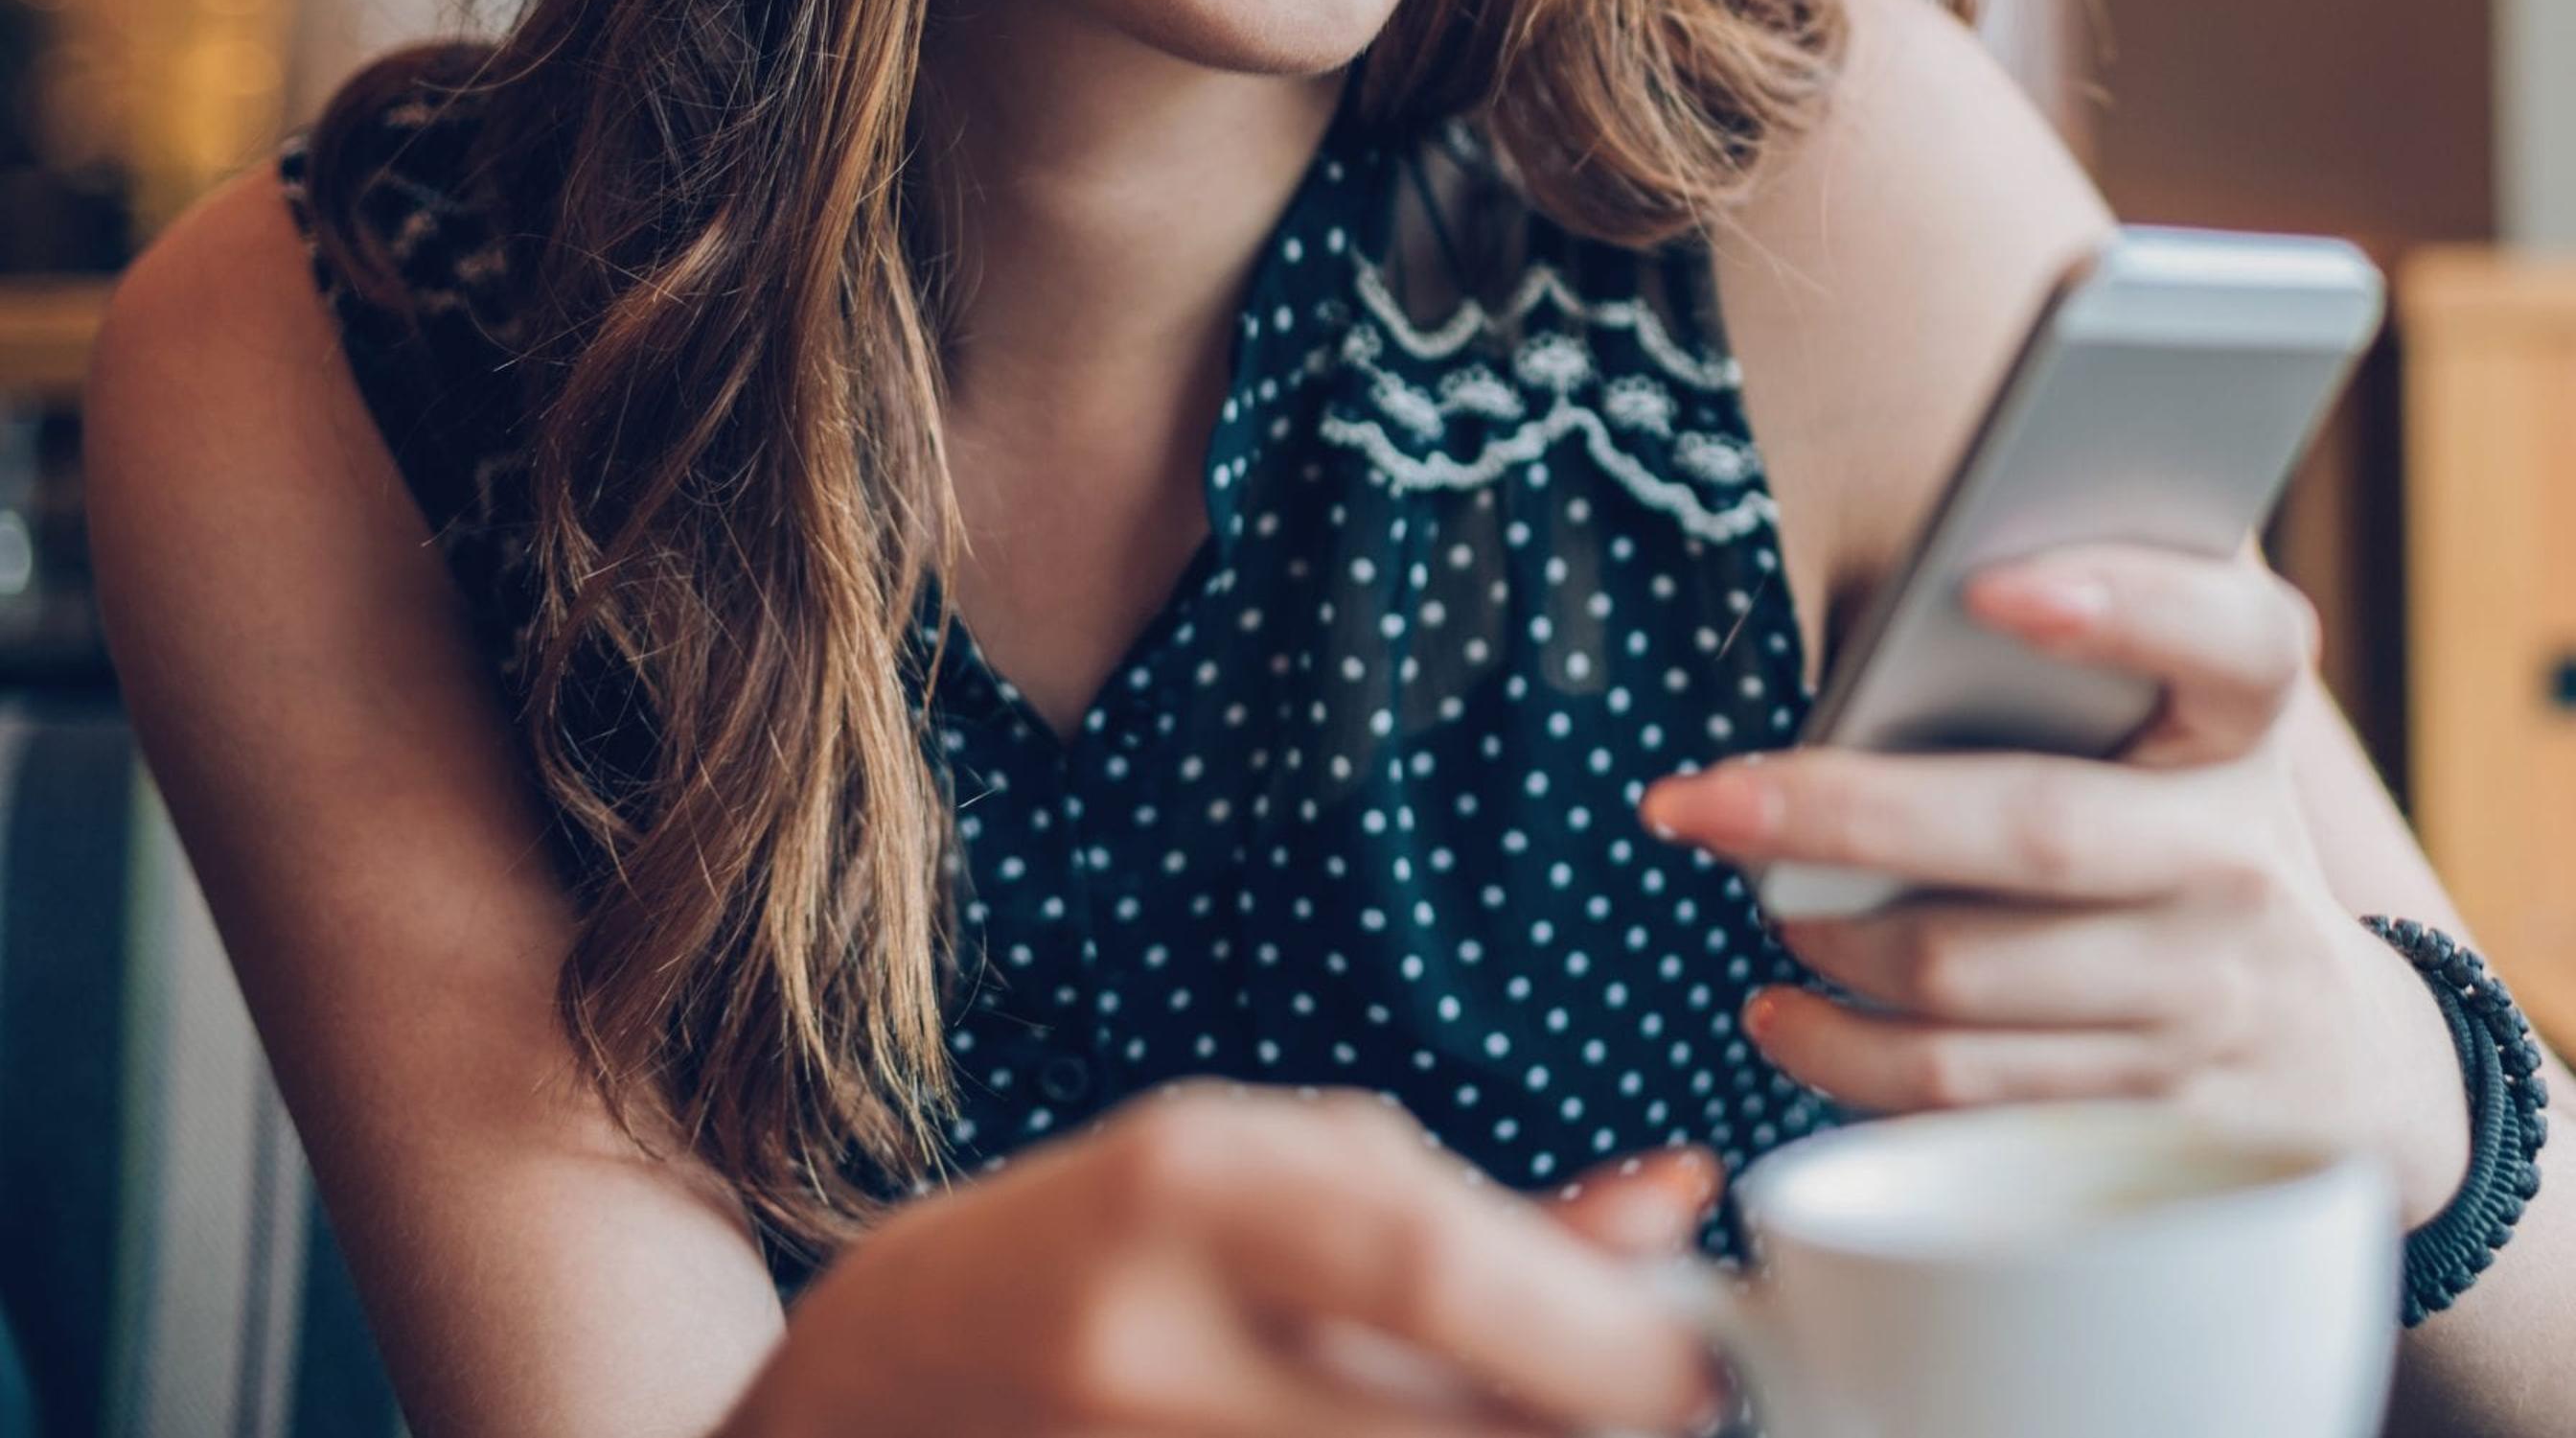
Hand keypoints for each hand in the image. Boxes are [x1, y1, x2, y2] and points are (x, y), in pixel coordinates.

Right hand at [725, 1083, 1720, 1436]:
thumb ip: (1480, 1212)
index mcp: (1184, 1189)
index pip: (1432, 1270)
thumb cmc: (1102, 1250)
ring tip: (1539, 1410)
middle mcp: (1145, 1347)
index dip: (1598, 1334)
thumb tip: (1682, 1210)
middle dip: (1587, 1420)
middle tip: (1659, 1403)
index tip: (1699, 1364)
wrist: (869, 1393)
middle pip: (1442, 1427)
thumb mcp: (1273, 1172)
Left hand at [1638, 549, 2475, 1223]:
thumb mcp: (2185, 739)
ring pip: (1966, 981)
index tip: (1988, 579)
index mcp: (2248, 732)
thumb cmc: (2194, 842)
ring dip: (1826, 943)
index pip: (2233, 641)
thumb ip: (2082, 668)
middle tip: (1696, 801)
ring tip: (1760, 903)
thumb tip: (1884, 632)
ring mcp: (2202, 1005)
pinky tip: (1790, 1014)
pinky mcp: (2149, 1121)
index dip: (2126, 601)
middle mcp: (2240, 865)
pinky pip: (1964, 1096)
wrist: (2334, 1058)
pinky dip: (1846, 1058)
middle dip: (1840, 812)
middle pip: (2033, 829)